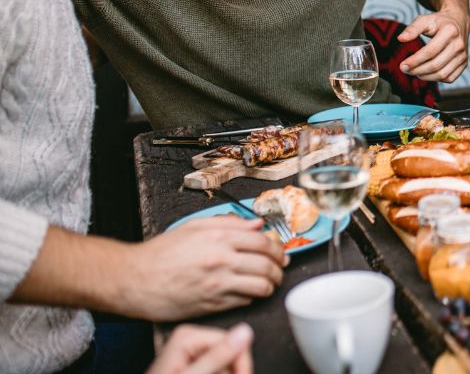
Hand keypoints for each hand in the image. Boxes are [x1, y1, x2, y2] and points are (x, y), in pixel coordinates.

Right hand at [123, 216, 285, 320]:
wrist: (134, 280)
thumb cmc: (159, 254)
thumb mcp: (193, 227)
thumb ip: (228, 222)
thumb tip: (256, 223)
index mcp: (218, 238)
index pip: (262, 241)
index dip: (277, 248)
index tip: (280, 253)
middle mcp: (222, 260)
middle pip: (267, 264)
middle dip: (278, 268)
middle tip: (279, 269)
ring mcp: (218, 283)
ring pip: (261, 285)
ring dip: (271, 285)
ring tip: (270, 283)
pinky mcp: (212, 303)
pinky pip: (244, 301)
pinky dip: (252, 297)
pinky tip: (249, 292)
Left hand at [147, 323, 253, 373]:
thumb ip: (217, 356)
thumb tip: (245, 331)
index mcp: (189, 336)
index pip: (232, 340)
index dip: (240, 364)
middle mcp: (190, 338)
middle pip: (229, 352)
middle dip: (230, 371)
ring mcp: (190, 350)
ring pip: (224, 363)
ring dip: (224, 373)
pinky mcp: (191, 361)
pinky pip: (214, 367)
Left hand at [397, 6, 469, 81]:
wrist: (458, 21)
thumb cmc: (439, 22)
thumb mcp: (425, 20)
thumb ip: (412, 29)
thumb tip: (400, 38)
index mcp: (450, 31)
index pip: (430, 51)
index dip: (415, 60)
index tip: (402, 65)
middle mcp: (459, 45)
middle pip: (436, 65)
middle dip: (417, 70)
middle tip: (405, 70)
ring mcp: (463, 56)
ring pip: (443, 74)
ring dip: (426, 77)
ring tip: (415, 72)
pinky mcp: (465, 64)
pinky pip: (449, 78)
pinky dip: (436, 79)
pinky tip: (426, 74)